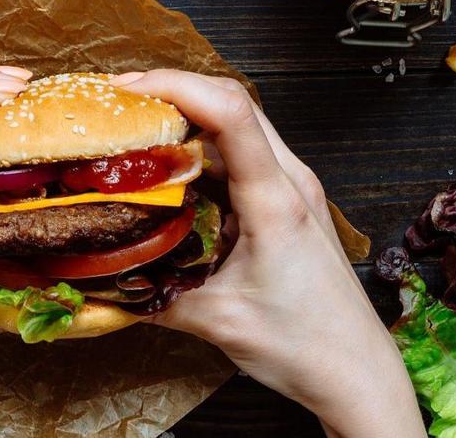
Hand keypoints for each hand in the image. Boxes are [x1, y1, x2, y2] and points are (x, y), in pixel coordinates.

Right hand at [110, 70, 425, 437]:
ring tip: (136, 127)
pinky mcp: (283, 202)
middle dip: (172, 91)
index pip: (231, 113)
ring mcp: (289, 188)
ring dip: (186, 119)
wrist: (354, 369)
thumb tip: (101, 278)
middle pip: (232, 104)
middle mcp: (288, 181)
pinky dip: (199, 151)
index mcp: (276, 201)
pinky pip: (238, 158)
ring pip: (236, 127)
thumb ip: (152, 294)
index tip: (127, 89)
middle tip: (119, 102)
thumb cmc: (305, 344)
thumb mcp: (215, 319)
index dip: (176, 86)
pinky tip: (167, 169)